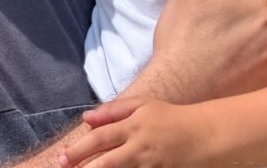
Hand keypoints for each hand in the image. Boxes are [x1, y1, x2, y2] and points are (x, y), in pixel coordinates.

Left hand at [59, 98, 201, 167]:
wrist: (203, 136)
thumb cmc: (169, 118)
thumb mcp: (143, 105)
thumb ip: (114, 110)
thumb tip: (85, 118)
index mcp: (134, 125)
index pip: (101, 138)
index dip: (80, 148)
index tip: (63, 158)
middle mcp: (140, 147)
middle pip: (107, 161)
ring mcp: (149, 165)